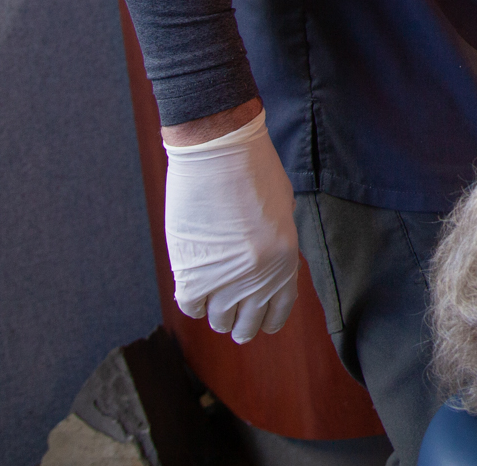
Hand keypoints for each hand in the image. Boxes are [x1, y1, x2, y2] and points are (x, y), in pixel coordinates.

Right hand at [163, 110, 301, 342]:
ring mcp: (224, 278)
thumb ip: (278, 244)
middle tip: (233, 318)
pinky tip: (195, 289)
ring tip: (214, 301)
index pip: (279, 310)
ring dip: (216, 313)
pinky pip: (191, 305)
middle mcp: (258, 277)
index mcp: (285, 260)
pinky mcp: (191, 273)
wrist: (220, 151)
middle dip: (241, 323)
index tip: (260, 322)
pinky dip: (193, 301)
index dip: (268, 320)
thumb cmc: (254, 171)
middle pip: (246, 324)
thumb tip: (268, 268)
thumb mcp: (282, 210)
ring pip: (218, 320)